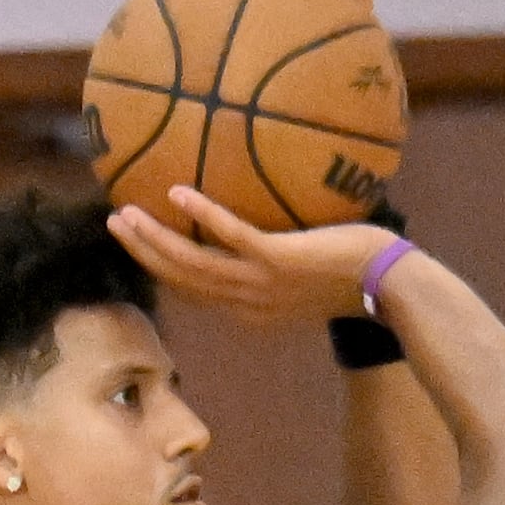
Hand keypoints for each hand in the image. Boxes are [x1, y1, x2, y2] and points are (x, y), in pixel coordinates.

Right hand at [110, 186, 396, 324]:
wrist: (389, 286)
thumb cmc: (357, 275)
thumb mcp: (308, 278)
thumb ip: (281, 262)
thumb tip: (267, 231)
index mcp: (251, 311)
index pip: (196, 292)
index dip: (163, 269)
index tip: (141, 245)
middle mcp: (248, 304)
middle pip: (182, 280)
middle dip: (144, 254)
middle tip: (115, 225)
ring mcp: (261, 285)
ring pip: (193, 264)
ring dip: (155, 240)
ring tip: (126, 215)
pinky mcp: (278, 261)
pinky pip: (231, 236)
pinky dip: (202, 216)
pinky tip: (178, 193)